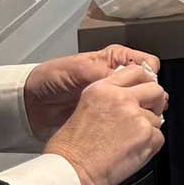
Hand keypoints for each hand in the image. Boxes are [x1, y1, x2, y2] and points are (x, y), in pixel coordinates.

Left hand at [23, 45, 160, 137]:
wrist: (32, 104)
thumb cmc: (50, 78)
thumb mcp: (79, 69)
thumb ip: (106, 72)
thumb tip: (130, 80)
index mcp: (115, 59)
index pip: (147, 64)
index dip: (150, 76)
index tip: (145, 88)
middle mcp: (118, 76)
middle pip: (149, 84)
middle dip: (152, 96)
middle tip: (147, 107)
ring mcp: (115, 96)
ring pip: (142, 102)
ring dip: (144, 110)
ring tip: (139, 118)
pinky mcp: (109, 114)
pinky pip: (129, 117)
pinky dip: (132, 121)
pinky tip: (129, 126)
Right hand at [43, 64, 167, 184]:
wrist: (71, 171)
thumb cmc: (71, 148)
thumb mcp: (84, 107)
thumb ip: (110, 97)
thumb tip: (133, 97)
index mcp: (103, 88)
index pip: (136, 71)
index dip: (144, 82)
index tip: (145, 90)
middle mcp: (121, 98)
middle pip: (155, 90)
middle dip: (154, 103)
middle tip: (145, 116)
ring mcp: (136, 116)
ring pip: (158, 118)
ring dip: (148, 129)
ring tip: (125, 142)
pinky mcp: (147, 135)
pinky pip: (159, 137)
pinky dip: (149, 146)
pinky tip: (130, 152)